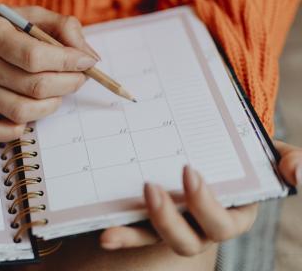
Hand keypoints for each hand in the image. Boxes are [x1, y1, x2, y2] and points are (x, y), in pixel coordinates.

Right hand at [0, 0, 96, 141]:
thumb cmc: (2, 25)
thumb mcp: (32, 13)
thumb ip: (64, 28)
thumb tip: (89, 58)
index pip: (35, 56)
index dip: (68, 62)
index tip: (87, 62)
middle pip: (34, 87)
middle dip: (68, 83)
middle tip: (78, 76)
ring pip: (22, 111)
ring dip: (51, 105)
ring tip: (57, 90)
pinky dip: (16, 130)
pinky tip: (29, 112)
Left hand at [100, 140, 301, 255]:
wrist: (215, 145)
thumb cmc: (243, 152)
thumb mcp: (269, 153)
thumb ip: (290, 160)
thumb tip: (298, 174)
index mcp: (232, 214)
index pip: (221, 221)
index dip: (205, 204)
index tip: (188, 171)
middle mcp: (201, 227)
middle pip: (186, 240)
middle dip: (167, 219)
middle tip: (149, 187)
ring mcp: (174, 225)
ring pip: (156, 240)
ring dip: (135, 234)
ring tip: (111, 227)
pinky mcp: (150, 220)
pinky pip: (134, 232)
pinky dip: (120, 234)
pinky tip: (103, 232)